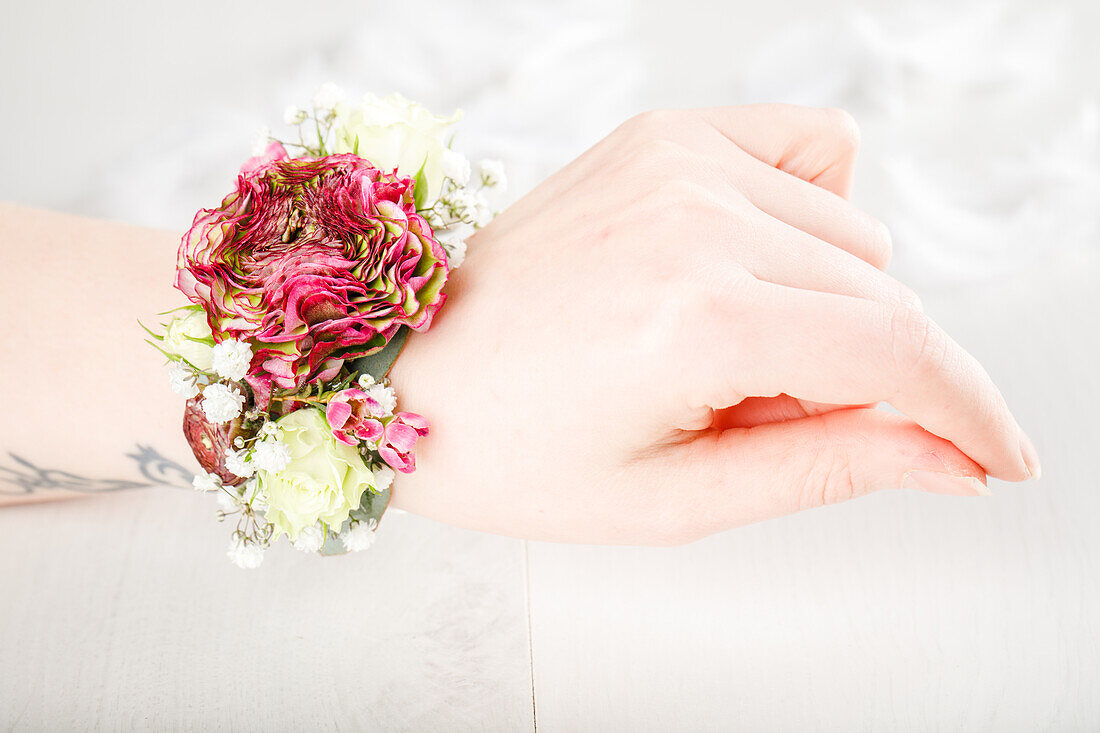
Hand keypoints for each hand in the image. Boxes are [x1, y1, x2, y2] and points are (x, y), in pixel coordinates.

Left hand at [387, 104, 1039, 544]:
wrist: (408, 371)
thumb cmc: (514, 450)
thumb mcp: (673, 499)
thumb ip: (827, 467)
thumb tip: (947, 454)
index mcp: (695, 317)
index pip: (898, 355)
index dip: (969, 413)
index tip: (997, 457)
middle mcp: (696, 216)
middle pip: (884, 297)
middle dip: (868, 379)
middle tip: (764, 418)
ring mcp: (679, 160)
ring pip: (854, 238)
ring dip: (826, 307)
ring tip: (726, 352)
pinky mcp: (664, 134)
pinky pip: (809, 153)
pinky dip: (807, 218)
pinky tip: (745, 265)